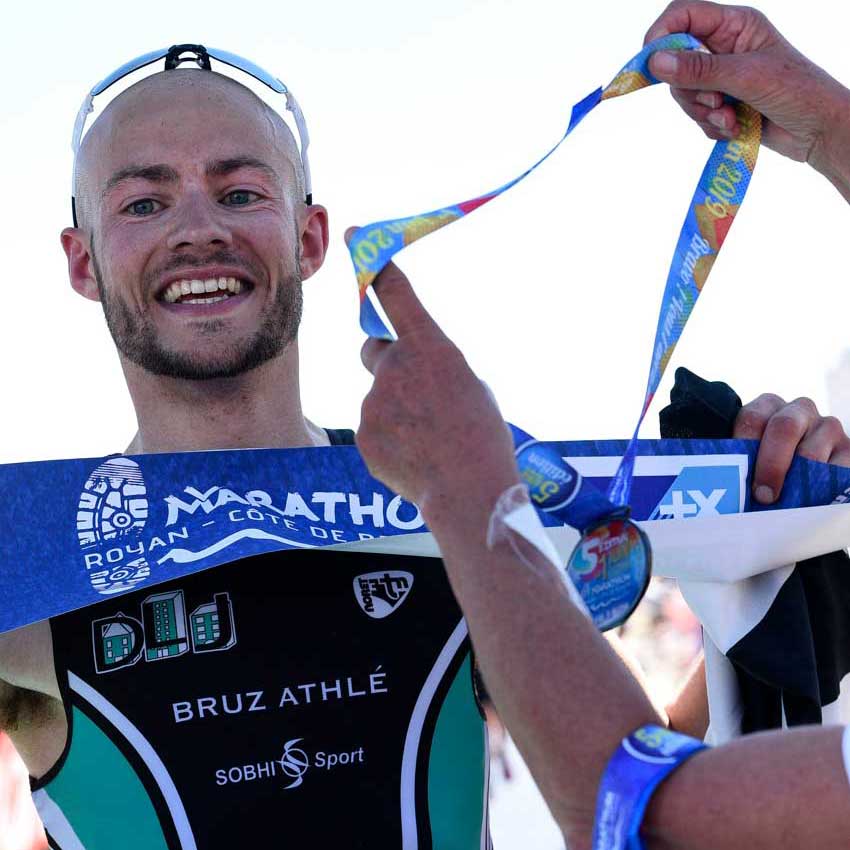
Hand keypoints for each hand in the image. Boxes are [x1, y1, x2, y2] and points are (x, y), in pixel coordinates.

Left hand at [351, 233, 518, 522]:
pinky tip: (415, 460)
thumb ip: (435, 368)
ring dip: (396, 413)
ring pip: (378, 398)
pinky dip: (390, 441)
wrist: (468, 492)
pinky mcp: (363, 435)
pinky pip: (374, 430)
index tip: (358, 237)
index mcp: (430, 348)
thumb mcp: (471, 387)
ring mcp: (374, 402)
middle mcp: (395, 368)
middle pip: (373, 350)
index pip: (397, 295)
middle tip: (413, 392)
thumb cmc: (482, 438)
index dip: (376, 265)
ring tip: (428, 442)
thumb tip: (414, 374)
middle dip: (387, 364)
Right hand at [644, 1, 848, 165]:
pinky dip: (712, 126)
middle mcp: (724, 48)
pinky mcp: (721, 105)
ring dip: (704, 112)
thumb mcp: (746, 76)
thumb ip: (700, 70)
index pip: (684, 16)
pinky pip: (696, 116)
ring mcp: (722, 78)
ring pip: (684, 94)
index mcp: (735, 26)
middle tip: (715, 101)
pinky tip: (735, 127)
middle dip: (690, 89)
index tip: (649, 62)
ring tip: (731, 118)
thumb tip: (656, 62)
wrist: (818, 131)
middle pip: (677, 62)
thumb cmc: (797, 91)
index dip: (662, 34)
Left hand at [733, 394, 849, 502]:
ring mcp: (827, 427)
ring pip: (811, 452)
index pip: (752, 418)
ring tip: (783, 504)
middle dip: (771, 464)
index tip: (735, 472)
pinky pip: (838, 470)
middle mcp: (799, 410)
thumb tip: (722, 487)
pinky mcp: (849, 449)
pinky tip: (808, 502)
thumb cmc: (762, 467)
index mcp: (768, 406)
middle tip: (763, 495)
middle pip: (784, 427)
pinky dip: (821, 488)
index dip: (743, 445)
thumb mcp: (748, 457)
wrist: (799, 472)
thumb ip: (737, 463)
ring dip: (795, 481)